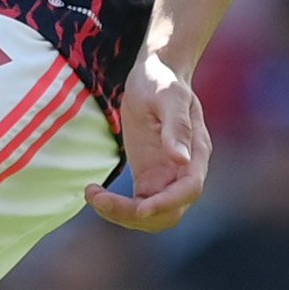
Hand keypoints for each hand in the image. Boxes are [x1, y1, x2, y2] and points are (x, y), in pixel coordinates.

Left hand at [86, 45, 208, 230]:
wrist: (152, 74)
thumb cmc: (162, 80)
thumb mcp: (168, 97)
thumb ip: (176, 127)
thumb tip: (182, 159)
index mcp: (196, 153)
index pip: (189, 190)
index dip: (167, 203)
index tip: (139, 208)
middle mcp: (184, 171)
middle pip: (169, 212)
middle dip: (135, 214)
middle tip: (99, 198)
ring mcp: (166, 177)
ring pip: (151, 215)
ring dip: (122, 214)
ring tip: (92, 194)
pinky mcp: (148, 178)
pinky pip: (136, 205)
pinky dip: (116, 207)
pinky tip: (95, 192)